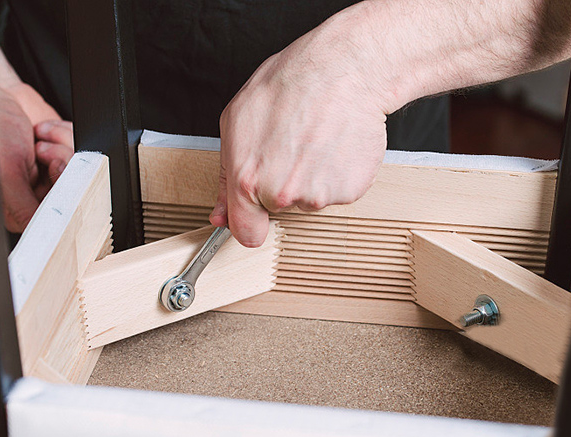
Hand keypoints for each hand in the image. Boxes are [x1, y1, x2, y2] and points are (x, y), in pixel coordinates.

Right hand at [0, 84, 73, 231]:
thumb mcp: (5, 175)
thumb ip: (24, 208)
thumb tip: (42, 231)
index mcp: (22, 207)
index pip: (60, 211)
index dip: (63, 188)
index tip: (55, 168)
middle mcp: (40, 192)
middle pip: (76, 188)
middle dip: (61, 161)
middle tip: (41, 151)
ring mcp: (54, 172)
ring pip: (83, 166)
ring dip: (62, 143)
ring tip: (38, 138)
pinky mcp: (64, 153)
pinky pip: (82, 146)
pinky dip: (66, 133)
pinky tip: (46, 130)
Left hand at [211, 21, 387, 246]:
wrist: (344, 70)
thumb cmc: (291, 84)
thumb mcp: (237, 121)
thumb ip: (226, 176)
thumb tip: (221, 213)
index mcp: (249, 179)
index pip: (245, 232)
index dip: (250, 223)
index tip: (255, 218)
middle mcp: (283, 193)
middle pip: (279, 208)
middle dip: (282, 184)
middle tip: (290, 145)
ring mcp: (318, 195)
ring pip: (310, 198)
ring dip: (311, 176)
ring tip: (314, 139)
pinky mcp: (349, 190)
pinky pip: (337, 191)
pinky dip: (336, 173)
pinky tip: (332, 144)